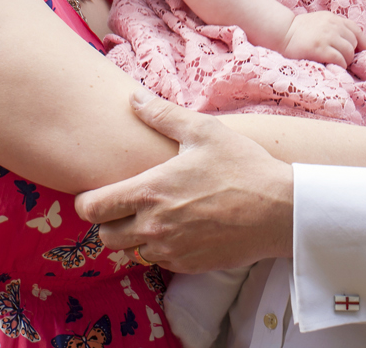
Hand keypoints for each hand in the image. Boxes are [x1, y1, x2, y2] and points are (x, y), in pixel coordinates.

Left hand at [74, 90, 293, 272]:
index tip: (97, 193)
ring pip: (130, 253)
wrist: (279, 210)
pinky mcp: (189, 266)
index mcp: (150, 191)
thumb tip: (133, 99)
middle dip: (109, 222)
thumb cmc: (242, 167)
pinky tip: (178, 229)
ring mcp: (171, 250)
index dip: (87, 201)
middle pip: (105, 237)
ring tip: (153, 217)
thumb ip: (163, 116)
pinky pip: (159, 262)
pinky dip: (160, 249)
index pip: (92, 208)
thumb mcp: (204, 132)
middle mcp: (154, 226)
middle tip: (126, 206)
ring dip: (133, 238)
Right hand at [278, 10, 365, 67]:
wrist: (281, 32)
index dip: (362, 42)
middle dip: (351, 53)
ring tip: (338, 64)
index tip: (362, 52)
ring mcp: (327, 36)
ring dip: (346, 61)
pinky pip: (339, 59)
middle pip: (353, 42)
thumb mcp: (319, 22)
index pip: (356, 29)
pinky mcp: (320, 48)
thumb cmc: (298, 31)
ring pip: (349, 52)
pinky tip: (333, 67)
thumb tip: (349, 43)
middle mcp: (332, 25)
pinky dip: (340, 65)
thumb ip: (333, 28)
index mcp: (332, 18)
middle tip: (343, 60)